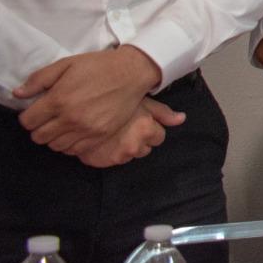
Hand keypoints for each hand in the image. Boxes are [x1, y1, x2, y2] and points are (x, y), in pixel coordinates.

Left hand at [16, 47, 160, 152]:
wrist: (131, 73)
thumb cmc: (98, 66)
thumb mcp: (66, 64)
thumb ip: (39, 79)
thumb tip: (17, 94)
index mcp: (58, 99)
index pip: (27, 121)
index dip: (28, 116)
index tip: (36, 111)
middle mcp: (70, 118)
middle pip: (39, 137)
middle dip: (39, 128)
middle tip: (48, 118)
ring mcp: (86, 129)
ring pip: (55, 146)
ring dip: (53, 137)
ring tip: (61, 125)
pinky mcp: (99, 136)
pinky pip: (74, 150)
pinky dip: (69, 144)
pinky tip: (73, 132)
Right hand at [71, 98, 185, 166]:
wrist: (81, 108)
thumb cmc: (114, 99)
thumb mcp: (140, 100)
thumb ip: (162, 112)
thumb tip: (182, 119)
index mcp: (146, 129)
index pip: (159, 136)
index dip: (150, 128)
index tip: (140, 121)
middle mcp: (135, 145)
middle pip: (146, 147)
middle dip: (140, 138)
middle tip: (126, 125)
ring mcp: (120, 155)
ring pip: (131, 154)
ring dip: (126, 146)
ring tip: (115, 132)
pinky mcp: (104, 162)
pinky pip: (115, 159)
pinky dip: (112, 152)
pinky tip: (105, 140)